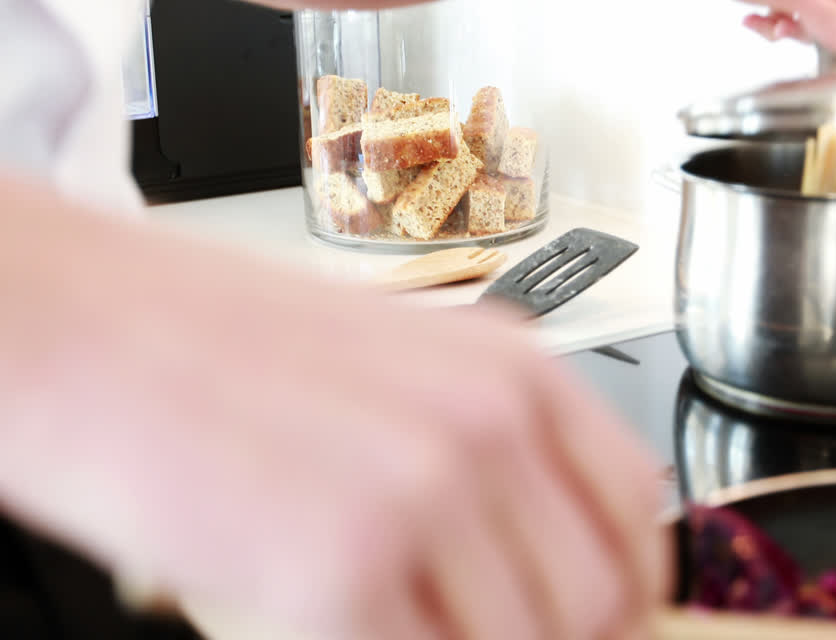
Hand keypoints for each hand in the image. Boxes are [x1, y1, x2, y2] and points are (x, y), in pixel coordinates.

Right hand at [3, 203, 669, 639]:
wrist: (92, 333)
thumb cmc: (228, 347)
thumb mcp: (403, 369)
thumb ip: (491, 447)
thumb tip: (545, 548)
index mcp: (514, 370)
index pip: (637, 507)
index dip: (631, 587)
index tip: (604, 622)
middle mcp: (488, 426)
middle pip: (598, 598)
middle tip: (489, 637)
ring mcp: (422, 494)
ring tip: (400, 623)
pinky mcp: (342, 568)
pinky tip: (342, 630)